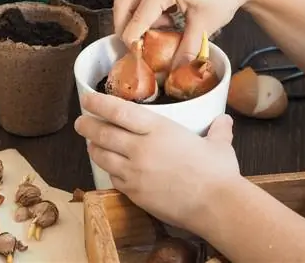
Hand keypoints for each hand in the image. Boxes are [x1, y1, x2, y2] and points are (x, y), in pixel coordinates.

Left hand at [74, 92, 240, 232]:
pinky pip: (113, 178)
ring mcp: (134, 172)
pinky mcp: (133, 193)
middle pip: (102, 133)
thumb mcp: (219, 145)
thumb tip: (224, 120)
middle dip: (87, 125)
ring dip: (93, 148)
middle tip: (80, 122)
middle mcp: (140, 147)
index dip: (99, 104)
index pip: (118, 111)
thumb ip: (218, 129)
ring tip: (91, 144)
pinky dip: (108, 170)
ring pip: (102, 156)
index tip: (87, 99)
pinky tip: (111, 168)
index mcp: (158, 129)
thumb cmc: (218, 171)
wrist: (215, 205)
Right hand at [113, 0, 266, 65]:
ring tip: (159, 33)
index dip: (133, 43)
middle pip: (123, 6)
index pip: (135, 20)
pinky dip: (146, 11)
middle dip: (126, 30)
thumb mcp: (204, 25)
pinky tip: (166, 20)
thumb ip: (185, 50)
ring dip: (137, 20)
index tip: (137, 59)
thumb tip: (173, 72)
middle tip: (137, 48)